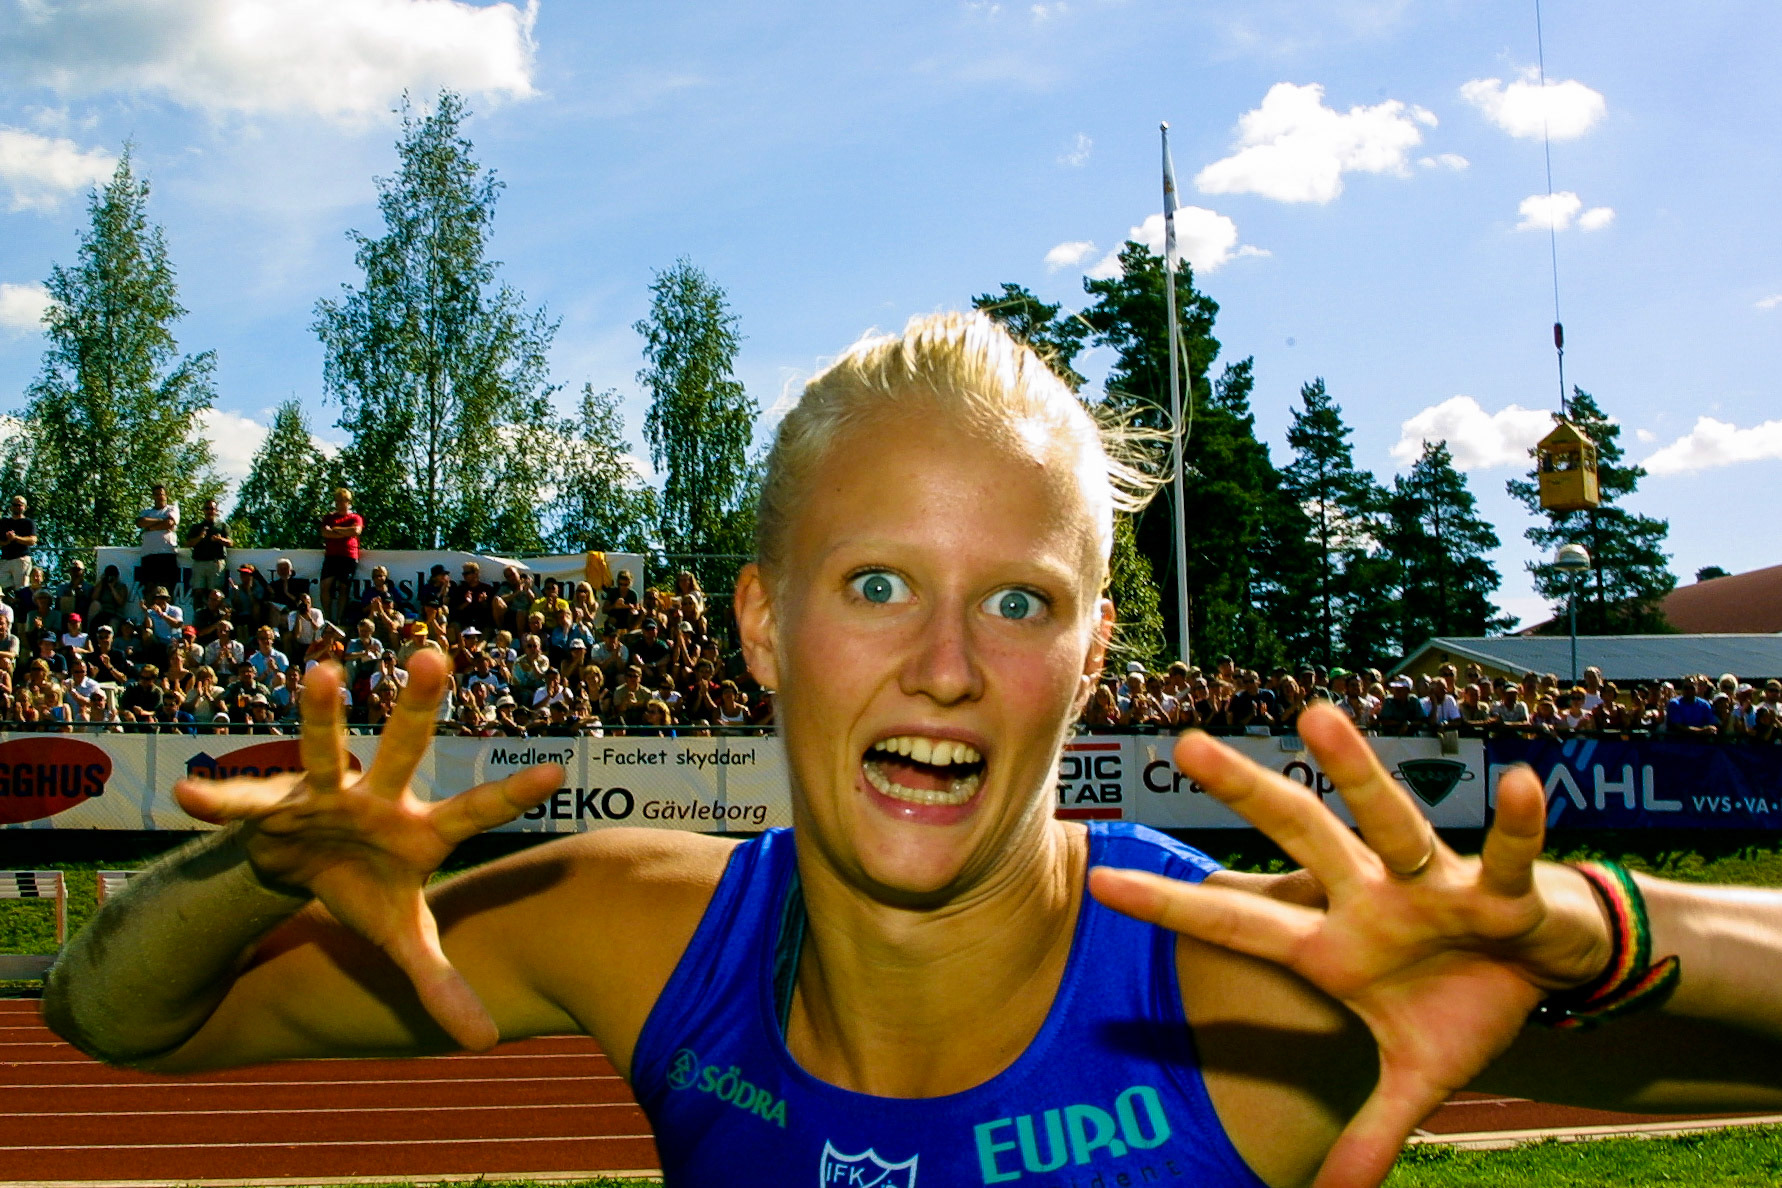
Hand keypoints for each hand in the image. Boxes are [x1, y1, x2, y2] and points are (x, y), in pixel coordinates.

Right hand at [172, 649, 559, 1051]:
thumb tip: (485, 1044)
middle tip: (436, 657)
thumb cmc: (367, 889)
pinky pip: (242, 802)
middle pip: (403, 750)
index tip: (558, 775)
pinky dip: (216, 799)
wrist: (304, 867)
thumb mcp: (402, 939)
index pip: (476, 812)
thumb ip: (441, 983)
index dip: (512, 796)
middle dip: (418, 707)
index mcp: (420, 832)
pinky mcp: (271, 804)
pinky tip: (186, 795)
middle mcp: (379, 799)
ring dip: (321, 714)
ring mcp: (325, 794)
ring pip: (325, 748)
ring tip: (323, 672)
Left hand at [1089, 703, 1612, 1187]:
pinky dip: (1515, 825)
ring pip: (1388, 821)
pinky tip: (1515, 782)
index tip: (1101, 880)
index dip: (1173, 907)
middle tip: (1188, 745)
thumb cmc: (1465, 1004)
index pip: (1238, 921)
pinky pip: (1505, 856)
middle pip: (1298, 837)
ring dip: (1357, 773)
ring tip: (1317, 717)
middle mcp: (1369, 898)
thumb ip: (1371, 1133)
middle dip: (1245, 793)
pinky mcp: (1501, 891)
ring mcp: (1432, 886)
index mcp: (1334, 944)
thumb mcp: (1417, 1078)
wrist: (1548, 971)